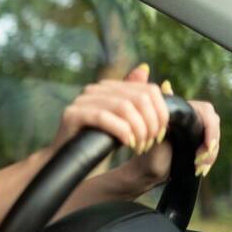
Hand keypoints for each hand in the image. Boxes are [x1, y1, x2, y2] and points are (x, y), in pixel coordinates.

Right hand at [52, 63, 168, 157]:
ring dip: (138, 129)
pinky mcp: (72, 114)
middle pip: (139, 98)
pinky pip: (103, 117)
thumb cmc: (99, 145)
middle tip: (149, 143)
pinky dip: (121, 131)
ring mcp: (82, 100)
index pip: (148, 90)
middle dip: (151, 124)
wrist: (70, 164)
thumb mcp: (125, 123)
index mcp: (109, 88)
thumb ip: (137, 98)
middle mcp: (95, 90)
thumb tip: (144, 67)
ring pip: (124, 106)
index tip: (160, 135)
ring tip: (139, 146)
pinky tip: (127, 143)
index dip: (161, 113)